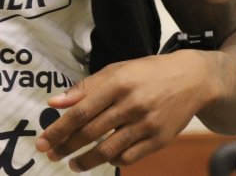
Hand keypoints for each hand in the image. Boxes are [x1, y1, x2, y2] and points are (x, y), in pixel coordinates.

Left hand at [35, 51, 215, 171]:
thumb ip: (86, 87)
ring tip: (73, 165)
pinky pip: (128, 158)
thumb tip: (55, 102)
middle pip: (91, 132)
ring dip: (85, 161)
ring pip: (108, 150)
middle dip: (66, 146)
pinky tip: (102, 159)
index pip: (81, 111)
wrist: (193, 79)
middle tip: (51, 154)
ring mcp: (146, 124)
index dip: (59, 129)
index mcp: (119, 83)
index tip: (43, 141)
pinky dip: (112, 161)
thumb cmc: (149, 73)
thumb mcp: (118, 70)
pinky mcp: (159, 140)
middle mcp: (132, 104)